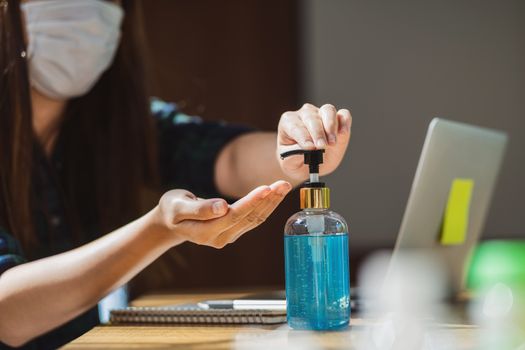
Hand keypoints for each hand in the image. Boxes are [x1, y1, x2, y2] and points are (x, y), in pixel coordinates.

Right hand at [157, 180, 291, 247]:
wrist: (171, 222)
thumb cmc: (172, 210)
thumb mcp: (178, 206)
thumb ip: (199, 208)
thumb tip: (222, 207)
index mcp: (205, 232)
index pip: (234, 216)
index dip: (251, 202)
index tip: (267, 187)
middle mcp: (220, 238)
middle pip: (249, 218)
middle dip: (268, 200)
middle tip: (283, 183)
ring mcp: (228, 237)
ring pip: (255, 219)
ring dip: (271, 203)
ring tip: (284, 186)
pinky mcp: (234, 232)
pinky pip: (253, 219)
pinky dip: (266, 206)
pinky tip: (275, 194)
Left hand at [277, 103, 351, 180]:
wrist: (307, 163)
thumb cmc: (294, 160)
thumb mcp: (289, 164)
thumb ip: (293, 157)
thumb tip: (304, 152)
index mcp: (288, 122)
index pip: (295, 126)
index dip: (302, 136)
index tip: (309, 148)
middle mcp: (305, 114)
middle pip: (311, 117)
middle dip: (317, 133)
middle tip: (321, 147)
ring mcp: (322, 114)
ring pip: (327, 111)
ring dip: (331, 126)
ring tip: (332, 143)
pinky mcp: (338, 119)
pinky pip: (343, 114)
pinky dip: (345, 122)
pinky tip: (343, 133)